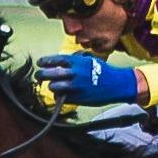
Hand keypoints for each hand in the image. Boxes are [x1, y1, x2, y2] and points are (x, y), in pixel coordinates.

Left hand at [28, 50, 142, 112]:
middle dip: (41, 75)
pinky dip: (60, 96)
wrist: (118, 85)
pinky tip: (63, 94)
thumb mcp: (91, 59)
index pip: (55, 60)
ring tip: (54, 86)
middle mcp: (75, 73)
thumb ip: (76, 59)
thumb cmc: (104, 72)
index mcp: (78, 62)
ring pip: (54, 87)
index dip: (45, 62)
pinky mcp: (78, 98)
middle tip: (39, 76)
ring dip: (52, 86)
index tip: (40, 63)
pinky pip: (62, 97)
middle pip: (50, 74)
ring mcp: (76, 87)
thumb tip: (63, 60)